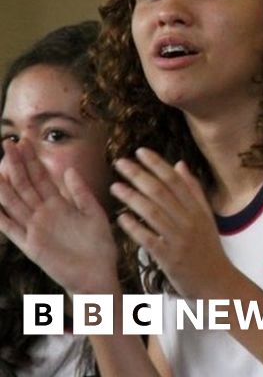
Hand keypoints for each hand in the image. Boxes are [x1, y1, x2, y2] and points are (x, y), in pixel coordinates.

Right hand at [0, 140, 119, 294]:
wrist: (98, 274)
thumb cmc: (99, 245)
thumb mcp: (94, 214)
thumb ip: (81, 193)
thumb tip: (69, 169)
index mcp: (60, 204)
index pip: (42, 177)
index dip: (33, 160)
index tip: (25, 142)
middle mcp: (44, 214)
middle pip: (26, 185)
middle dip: (17, 164)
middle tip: (8, 143)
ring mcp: (36, 228)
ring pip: (16, 203)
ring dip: (5, 186)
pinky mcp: (32, 245)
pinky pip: (12, 230)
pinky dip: (2, 218)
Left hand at [112, 149, 232, 298]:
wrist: (218, 283)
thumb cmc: (208, 250)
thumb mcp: (206, 217)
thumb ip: (193, 191)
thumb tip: (180, 164)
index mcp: (198, 209)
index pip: (176, 181)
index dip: (157, 164)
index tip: (140, 151)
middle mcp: (190, 221)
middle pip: (162, 192)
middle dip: (139, 175)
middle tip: (120, 163)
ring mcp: (180, 239)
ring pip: (154, 212)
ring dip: (132, 198)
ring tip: (115, 186)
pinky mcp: (170, 258)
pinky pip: (149, 239)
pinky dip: (135, 228)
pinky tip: (121, 218)